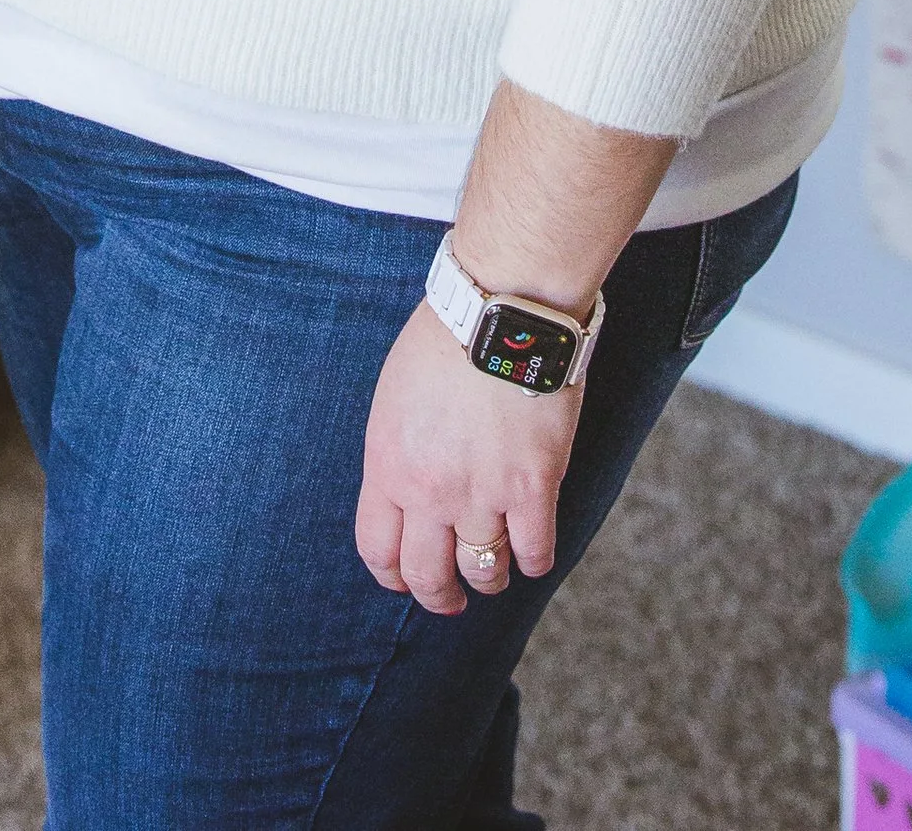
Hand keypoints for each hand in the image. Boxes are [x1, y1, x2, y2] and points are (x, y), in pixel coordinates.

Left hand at [354, 287, 581, 612]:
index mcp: (387, 464)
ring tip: (494, 572)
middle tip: (451, 601)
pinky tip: (532, 551)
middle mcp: (429, 491)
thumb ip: (398, 452)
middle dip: (439, 598)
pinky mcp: (531, 488)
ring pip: (483, 572)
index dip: (392, 576)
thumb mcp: (394, 398)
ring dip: (488, 579)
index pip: (378, 549)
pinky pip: (534, 553)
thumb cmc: (444, 338)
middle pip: (427, 577)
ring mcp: (482, 494)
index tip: (405, 579)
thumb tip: (406, 490)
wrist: (501, 309)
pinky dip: (533, 561)